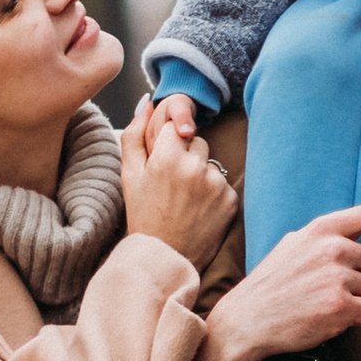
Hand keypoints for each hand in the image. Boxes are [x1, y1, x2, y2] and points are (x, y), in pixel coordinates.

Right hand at [120, 97, 234, 268]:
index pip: (175, 125)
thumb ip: (134, 134)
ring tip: (185, 198)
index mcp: (167, 157)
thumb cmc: (143, 215)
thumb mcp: (129, 175)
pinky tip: (199, 209)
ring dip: (201, 173)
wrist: (164, 258)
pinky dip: (214, 193)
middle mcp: (195, 167)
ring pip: (211, 161)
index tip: (164, 158)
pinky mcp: (231, 200)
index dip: (169, 141)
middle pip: (197, 140)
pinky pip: (223, 183)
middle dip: (186, 155)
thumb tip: (147, 102)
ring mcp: (216, 184)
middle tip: (172, 183)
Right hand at [187, 198, 360, 360]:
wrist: (246, 321)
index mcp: (322, 229)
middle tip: (347, 288)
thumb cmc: (271, 286)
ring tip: (329, 303)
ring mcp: (336, 278)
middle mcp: (332, 249)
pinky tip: (333, 318)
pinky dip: (358, 319)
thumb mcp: (294, 245)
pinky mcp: (339, 307)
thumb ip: (327, 237)